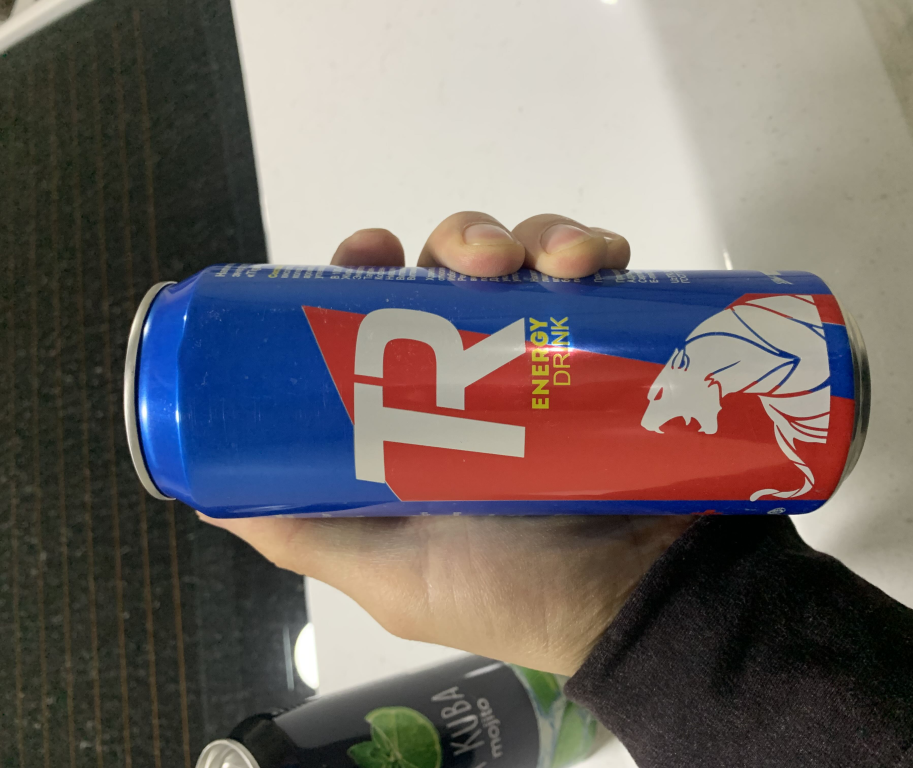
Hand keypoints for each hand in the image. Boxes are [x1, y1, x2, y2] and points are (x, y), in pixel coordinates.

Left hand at [203, 212, 694, 674]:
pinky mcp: (619, 350)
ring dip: (536, 239)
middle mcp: (484, 378)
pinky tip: (599, 264)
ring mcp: (555, 360)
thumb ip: (301, 530)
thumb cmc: (512, 594)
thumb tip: (201, 493)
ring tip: (562, 266)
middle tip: (482, 262)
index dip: (367, 273)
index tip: (372, 250)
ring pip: (528, 262)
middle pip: (456, 272)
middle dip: (463, 242)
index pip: (382, 318)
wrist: (641, 606)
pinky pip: (602, 280)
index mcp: (423, 415)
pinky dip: (596, 252)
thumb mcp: (388, 572)